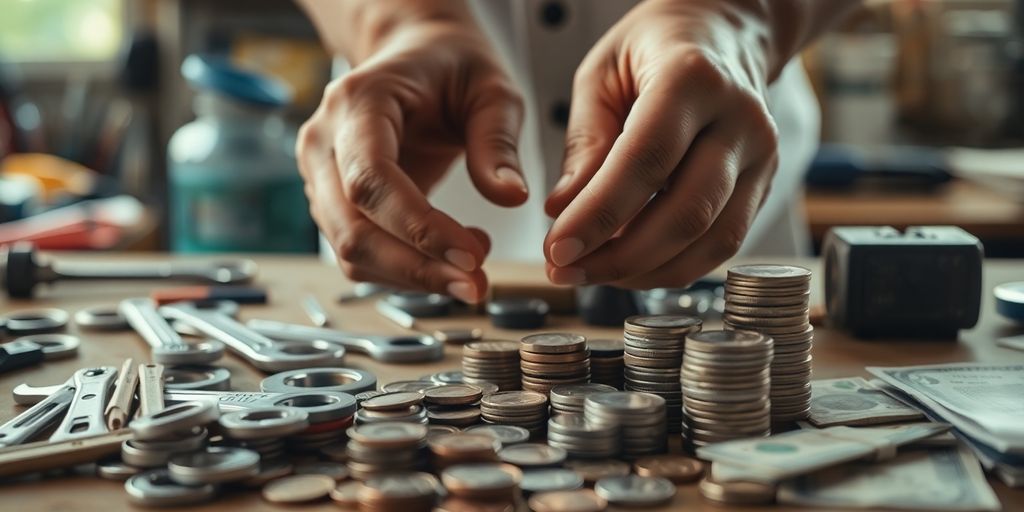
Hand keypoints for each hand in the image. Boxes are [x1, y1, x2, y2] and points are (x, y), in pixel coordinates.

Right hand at [297, 21, 526, 302]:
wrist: (415, 57)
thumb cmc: (451, 67)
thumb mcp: (492, 89)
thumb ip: (499, 142)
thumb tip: (511, 197)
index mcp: (357, 101)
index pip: (370, 180)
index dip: (418, 228)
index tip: (472, 256)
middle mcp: (324, 140)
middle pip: (352, 229)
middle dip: (417, 268)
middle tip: (477, 284)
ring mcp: (320, 175)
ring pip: (350, 252)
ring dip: (413, 276)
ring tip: (474, 268)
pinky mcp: (333, 203)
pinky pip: (360, 254)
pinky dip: (406, 270)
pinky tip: (450, 258)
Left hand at [544, 0, 780, 288]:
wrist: (722, 33)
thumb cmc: (652, 50)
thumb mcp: (600, 76)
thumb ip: (584, 143)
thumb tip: (563, 213)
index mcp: (693, 78)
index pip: (646, 161)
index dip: (599, 214)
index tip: (558, 248)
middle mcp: (740, 119)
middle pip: (687, 212)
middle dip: (620, 256)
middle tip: (566, 271)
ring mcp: (762, 155)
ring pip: (711, 239)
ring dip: (646, 271)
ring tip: (593, 273)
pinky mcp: (765, 184)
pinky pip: (723, 244)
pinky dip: (674, 266)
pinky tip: (631, 266)